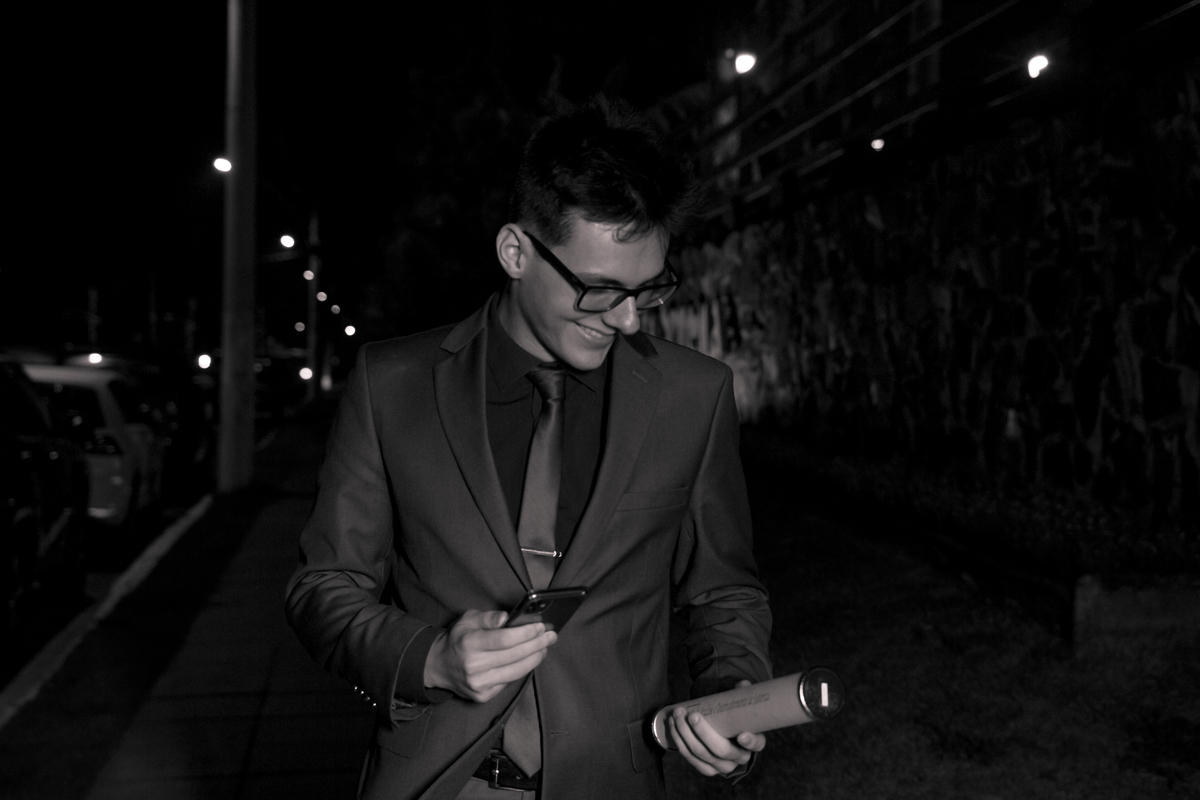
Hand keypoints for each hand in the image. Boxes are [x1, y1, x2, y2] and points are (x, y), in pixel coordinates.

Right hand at [423, 609, 556, 702]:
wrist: (439, 666)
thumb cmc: (458, 639)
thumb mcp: (468, 620)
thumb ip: (488, 617)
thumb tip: (507, 618)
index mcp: (469, 644)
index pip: (504, 639)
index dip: (526, 633)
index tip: (541, 627)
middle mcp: (474, 666)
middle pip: (514, 656)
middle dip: (537, 645)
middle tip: (551, 636)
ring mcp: (479, 684)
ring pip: (516, 672)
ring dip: (535, 658)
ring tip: (544, 647)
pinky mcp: (483, 696)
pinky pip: (509, 681)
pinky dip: (522, 669)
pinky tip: (530, 659)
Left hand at [668, 680, 766, 776]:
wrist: (724, 730)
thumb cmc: (734, 716)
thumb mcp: (740, 704)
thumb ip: (742, 693)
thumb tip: (742, 684)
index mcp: (755, 742)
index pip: (756, 744)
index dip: (750, 742)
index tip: (741, 735)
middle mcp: (740, 758)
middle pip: (721, 750)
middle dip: (703, 733)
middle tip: (692, 715)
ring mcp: (722, 766)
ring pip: (702, 754)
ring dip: (686, 735)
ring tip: (678, 715)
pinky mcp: (706, 768)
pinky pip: (690, 757)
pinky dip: (679, 741)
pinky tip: (673, 725)